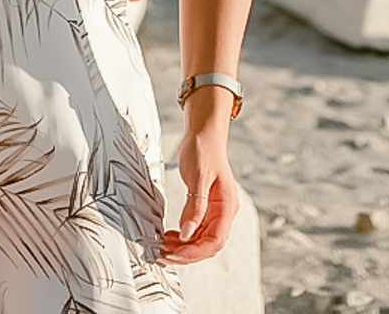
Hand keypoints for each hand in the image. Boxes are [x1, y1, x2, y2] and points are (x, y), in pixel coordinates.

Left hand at [160, 133, 237, 264]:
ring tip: (162, 247)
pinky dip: (183, 236)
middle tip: (162, 254)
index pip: (215, 240)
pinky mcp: (205, 208)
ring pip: (201, 239)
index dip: (194, 251)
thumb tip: (187, 234)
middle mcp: (224, 212)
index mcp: (227, 206)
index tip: (173, 253)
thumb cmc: (203, 149)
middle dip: (186, 253)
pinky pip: (195, 229)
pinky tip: (169, 236)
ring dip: (183, 247)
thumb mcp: (197, 176)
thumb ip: (195, 206)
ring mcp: (216, 211)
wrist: (204, 133)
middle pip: (208, 244)